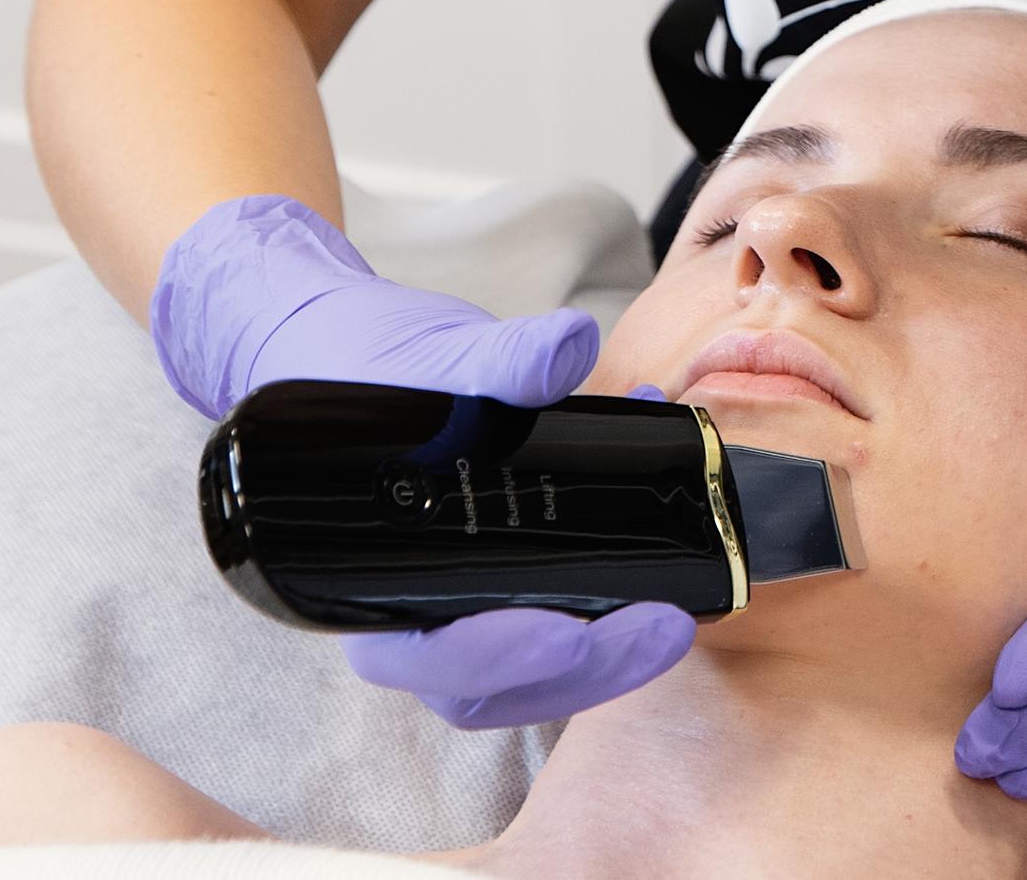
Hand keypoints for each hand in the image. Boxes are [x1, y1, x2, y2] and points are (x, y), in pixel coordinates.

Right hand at [151, 195, 693, 727]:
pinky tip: (664, 494)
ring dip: (610, 644)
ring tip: (681, 599)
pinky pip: (560, 594)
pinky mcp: (503, 564)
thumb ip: (495, 362)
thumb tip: (569, 344)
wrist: (345, 348)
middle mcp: (412, 603)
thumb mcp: (422, 359)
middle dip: (586, 666)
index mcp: (366, 579)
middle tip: (666, 626)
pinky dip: (617, 569)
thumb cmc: (361, 366)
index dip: (496, 658)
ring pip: (532, 662)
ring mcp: (460, 591)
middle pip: (495, 681)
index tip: (565, 633)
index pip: (429, 656)